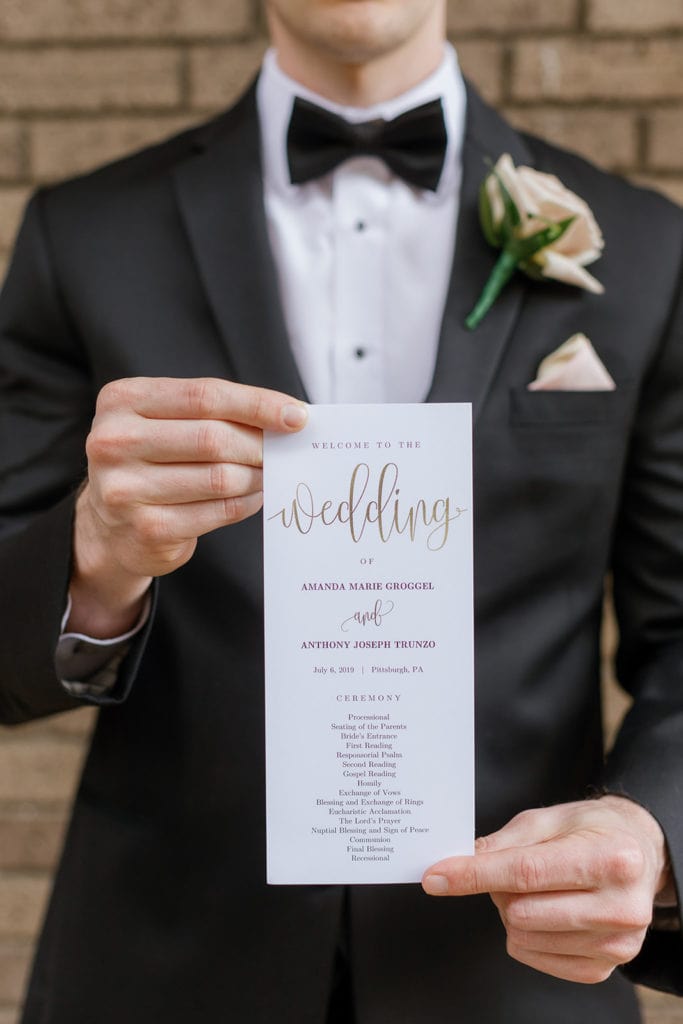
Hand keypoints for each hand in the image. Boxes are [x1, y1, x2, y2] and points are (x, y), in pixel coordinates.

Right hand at [68, 377, 306, 636]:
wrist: (110, 526)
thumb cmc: (153, 460)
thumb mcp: (167, 423)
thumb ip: (215, 414)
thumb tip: (289, 418)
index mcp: (122, 400)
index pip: (204, 396)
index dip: (257, 404)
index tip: (298, 416)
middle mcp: (114, 441)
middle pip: (213, 437)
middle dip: (259, 445)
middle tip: (284, 451)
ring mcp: (125, 489)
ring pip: (220, 477)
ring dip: (256, 476)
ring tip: (266, 474)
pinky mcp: (147, 528)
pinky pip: (219, 511)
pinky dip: (247, 503)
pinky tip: (253, 496)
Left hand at [422, 796, 669, 983]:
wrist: (638, 853)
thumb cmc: (591, 831)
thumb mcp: (549, 818)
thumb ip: (504, 841)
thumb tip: (462, 861)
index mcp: (612, 858)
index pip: (526, 872)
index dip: (473, 876)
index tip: (435, 877)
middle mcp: (621, 905)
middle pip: (522, 911)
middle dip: (499, 890)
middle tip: (514, 870)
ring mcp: (618, 942)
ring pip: (525, 938)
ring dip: (514, 913)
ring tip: (537, 889)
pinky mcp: (608, 966)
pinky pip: (538, 958)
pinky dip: (527, 936)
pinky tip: (546, 912)